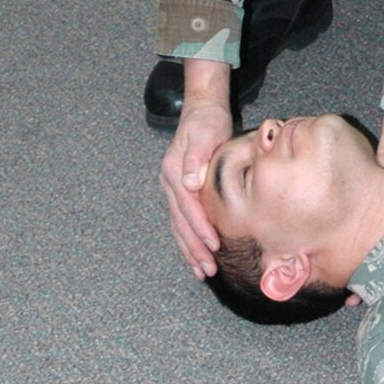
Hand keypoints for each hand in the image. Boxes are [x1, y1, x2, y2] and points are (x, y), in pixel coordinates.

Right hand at [159, 61, 233, 276]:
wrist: (202, 112)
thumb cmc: (207, 122)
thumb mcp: (205, 133)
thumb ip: (195, 158)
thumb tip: (189, 183)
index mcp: (173, 172)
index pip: (187, 206)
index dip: (200, 227)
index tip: (214, 245)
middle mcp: (169, 184)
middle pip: (180, 223)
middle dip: (194, 248)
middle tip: (208, 270)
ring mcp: (173, 190)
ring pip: (179, 227)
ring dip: (190, 250)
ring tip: (202, 271)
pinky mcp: (181, 193)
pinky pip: (182, 222)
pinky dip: (189, 241)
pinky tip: (196, 256)